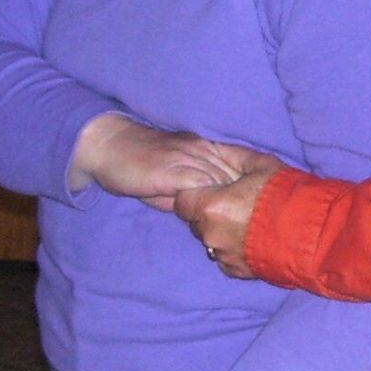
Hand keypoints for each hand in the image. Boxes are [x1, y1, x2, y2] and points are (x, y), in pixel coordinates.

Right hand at [69, 114, 250, 208]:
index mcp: (206, 149)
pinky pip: (202, 187)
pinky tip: (216, 217)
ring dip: (233, 202)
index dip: (251, 187)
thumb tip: (204, 214)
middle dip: (248, 197)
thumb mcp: (169, 179)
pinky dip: (212, 202)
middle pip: (238, 175)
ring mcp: (190, 158)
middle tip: (257, 220)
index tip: (261, 206)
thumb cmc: (136, 165)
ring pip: (224, 181)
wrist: (109, 146)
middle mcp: (203, 150)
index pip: (239, 167)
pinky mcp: (176, 171)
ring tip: (242, 224)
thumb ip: (189, 193)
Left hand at [177, 160, 280, 279]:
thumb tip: (215, 149)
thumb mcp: (261, 164)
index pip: (182, 202)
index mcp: (210, 207)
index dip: (195, 195)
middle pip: (195, 222)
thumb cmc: (286, 194)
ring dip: (220, 232)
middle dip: (207, 214)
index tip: (212, 191)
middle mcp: (210, 234)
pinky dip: (233, 250)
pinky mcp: (235, 271)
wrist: (313, 233)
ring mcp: (222, 256)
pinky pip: (224, 258)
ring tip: (246, 223)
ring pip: (210, 241)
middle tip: (233, 205)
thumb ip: (232, 157)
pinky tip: (252, 240)